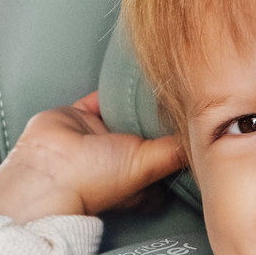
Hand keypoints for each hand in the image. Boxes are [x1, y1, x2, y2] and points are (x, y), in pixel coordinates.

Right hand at [0, 92, 185, 223]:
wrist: (50, 169)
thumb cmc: (99, 179)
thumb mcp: (149, 164)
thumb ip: (176, 151)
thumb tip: (205, 140)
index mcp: (141, 177)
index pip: (168, 158)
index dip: (182, 144)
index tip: (199, 123)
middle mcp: (123, 157)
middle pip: (149, 132)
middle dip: (162, 118)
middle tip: (184, 94)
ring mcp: (102, 136)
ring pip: (127, 112)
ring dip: (139, 100)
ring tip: (163, 80)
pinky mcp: (82, 116)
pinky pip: (100, 98)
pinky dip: (112, 87)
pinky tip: (130, 75)